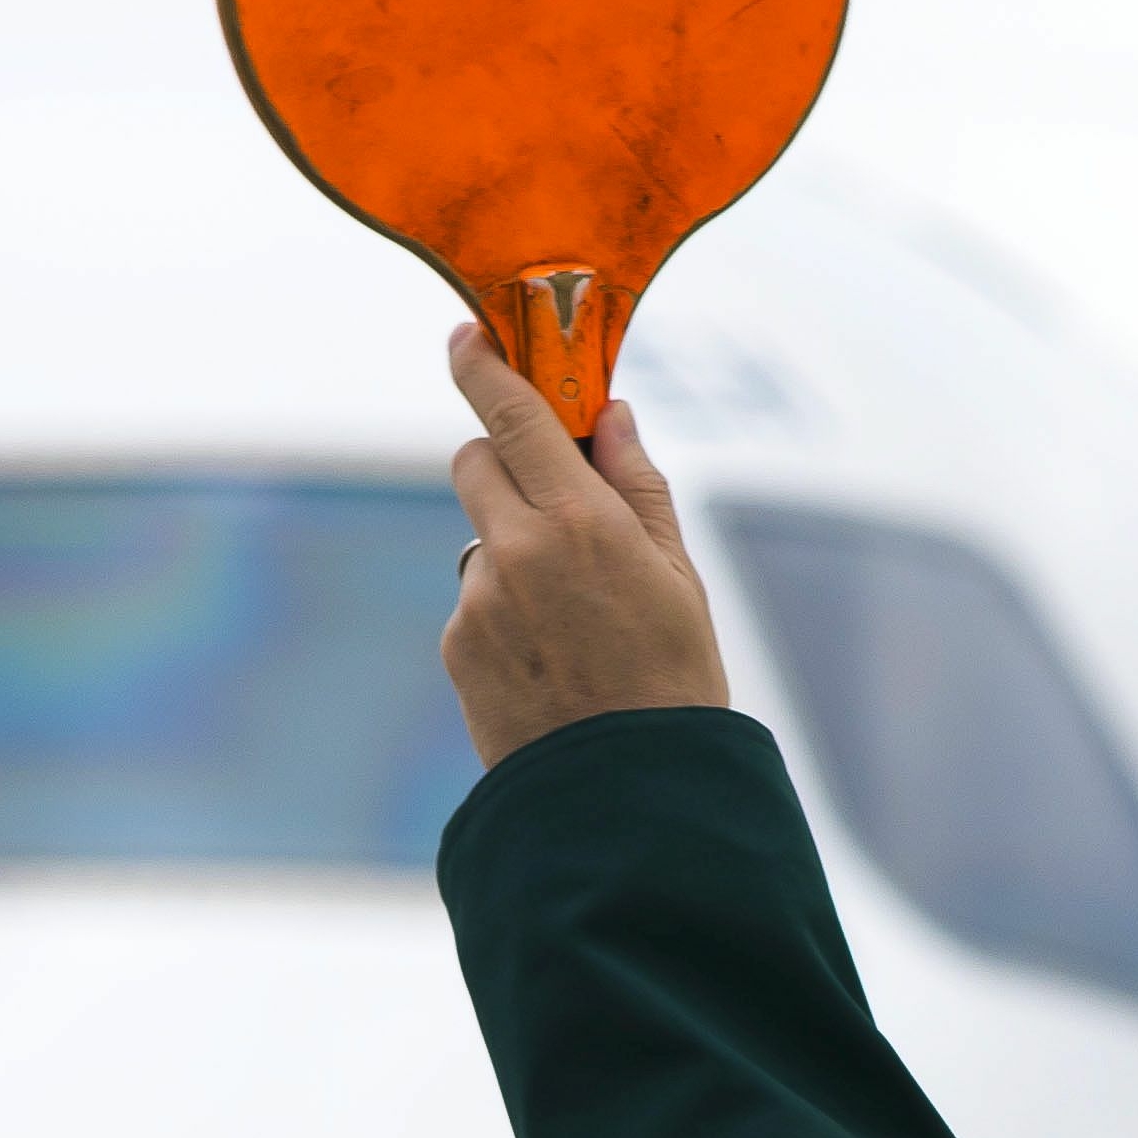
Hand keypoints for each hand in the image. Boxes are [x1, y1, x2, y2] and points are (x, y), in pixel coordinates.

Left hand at [438, 321, 731, 764]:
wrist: (630, 799)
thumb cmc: (673, 682)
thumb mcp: (679, 576)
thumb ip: (637, 486)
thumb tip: (611, 416)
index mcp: (579, 522)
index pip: (512, 416)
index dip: (483, 367)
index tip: (468, 339)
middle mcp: (515, 552)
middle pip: (474, 462)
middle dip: (504, 463)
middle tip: (555, 499)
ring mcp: (478, 602)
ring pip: (481, 539)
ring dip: (515, 553)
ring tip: (575, 624)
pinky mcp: (457, 647)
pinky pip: (477, 601)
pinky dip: (506, 613)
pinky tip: (552, 661)